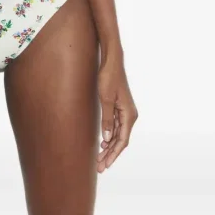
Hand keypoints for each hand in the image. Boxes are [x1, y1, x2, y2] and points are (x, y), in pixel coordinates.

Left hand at [96, 55, 137, 172]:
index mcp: (129, 115)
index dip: (113, 155)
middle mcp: (129, 115)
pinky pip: (116, 127)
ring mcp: (125, 111)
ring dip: (109, 147)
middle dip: (110, 155)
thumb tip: (108, 139)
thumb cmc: (109, 78)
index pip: (123, 141)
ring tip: (99, 159)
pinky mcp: (119, 107)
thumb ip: (107, 119)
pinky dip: (110, 136)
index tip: (104, 165)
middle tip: (99, 168)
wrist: (111, 62)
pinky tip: (103, 143)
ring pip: (118, 135)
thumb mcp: (106, 99)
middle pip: (121, 140)